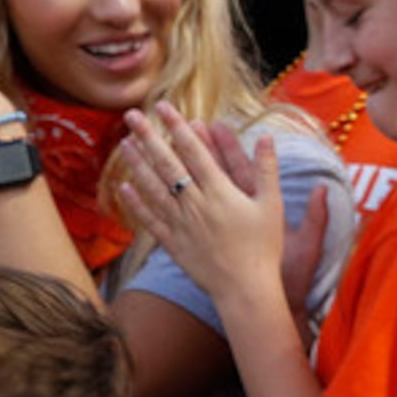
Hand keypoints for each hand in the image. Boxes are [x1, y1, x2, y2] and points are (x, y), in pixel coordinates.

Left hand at [116, 105, 289, 306]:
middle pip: (167, 164)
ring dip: (137, 164)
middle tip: (131, 115)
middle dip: (148, 136)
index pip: (194, 151)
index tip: (163, 106)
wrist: (245, 290)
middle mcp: (195, 204)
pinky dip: (136, 203)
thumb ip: (266, 169)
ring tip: (124, 143)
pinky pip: (150, 220)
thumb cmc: (263, 248)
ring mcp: (181, 224)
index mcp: (220, 191)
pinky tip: (124, 187)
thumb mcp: (273, 205)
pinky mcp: (174, 244)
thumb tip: (267, 137)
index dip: (178, 126)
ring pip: (154, 188)